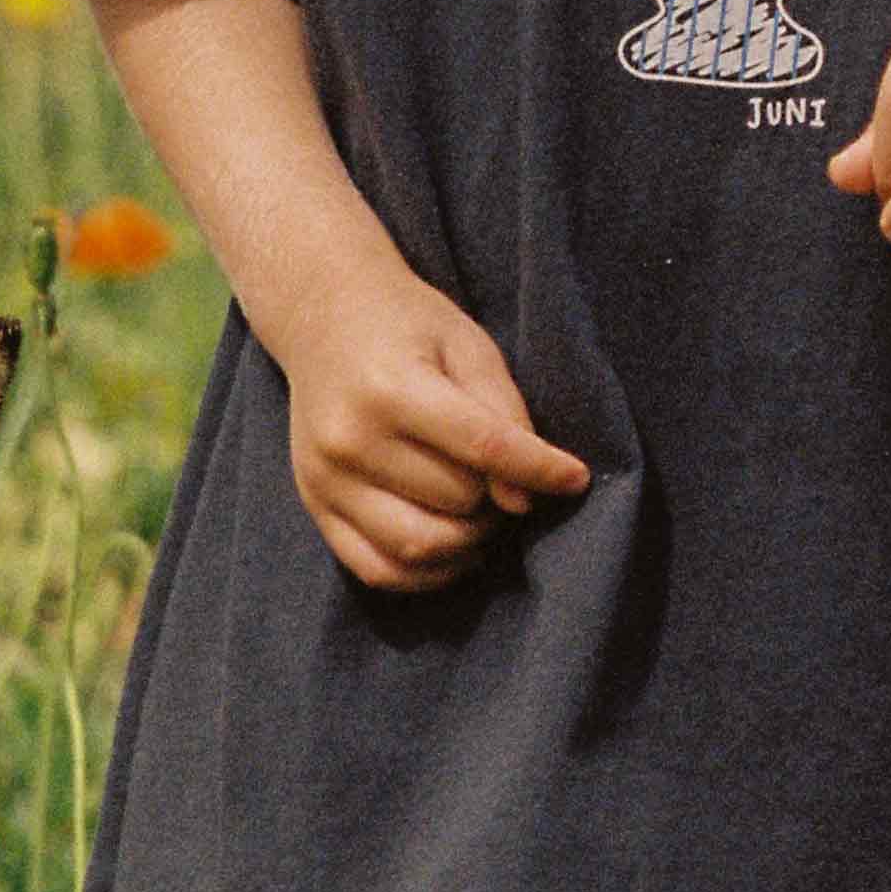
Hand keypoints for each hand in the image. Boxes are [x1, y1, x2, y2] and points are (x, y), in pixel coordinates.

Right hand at [271, 253, 590, 592]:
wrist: (324, 318)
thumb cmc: (409, 328)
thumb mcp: (469, 346)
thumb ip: (504, 414)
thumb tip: (524, 499)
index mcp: (390, 387)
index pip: (482, 447)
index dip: (539, 470)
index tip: (575, 479)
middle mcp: (349, 439)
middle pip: (455, 499)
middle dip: (497, 496)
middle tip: (508, 478)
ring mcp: (325, 479)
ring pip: (419, 546)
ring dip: (469, 540)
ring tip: (484, 512)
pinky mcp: (314, 506)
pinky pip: (377, 569)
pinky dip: (427, 573)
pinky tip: (455, 547)